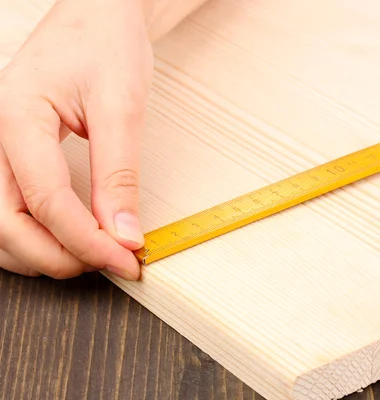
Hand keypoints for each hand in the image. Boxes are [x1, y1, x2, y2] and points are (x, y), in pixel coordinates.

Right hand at [0, 0, 154, 279]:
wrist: (95, 18)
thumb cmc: (104, 47)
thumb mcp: (119, 107)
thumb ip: (118, 174)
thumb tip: (124, 233)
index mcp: (15, 118)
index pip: (45, 201)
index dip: (88, 241)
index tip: (127, 260)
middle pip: (5, 224)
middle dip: (58, 256)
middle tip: (110, 264)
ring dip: (43, 253)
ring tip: (94, 255)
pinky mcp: (9, 157)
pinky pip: (9, 211)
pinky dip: (37, 237)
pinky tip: (71, 241)